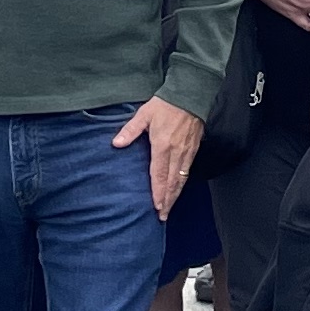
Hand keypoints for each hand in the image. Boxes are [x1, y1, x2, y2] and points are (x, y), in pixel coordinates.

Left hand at [117, 96, 201, 217]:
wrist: (191, 94)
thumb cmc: (166, 104)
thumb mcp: (144, 114)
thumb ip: (130, 130)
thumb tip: (116, 144)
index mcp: (162, 146)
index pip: (159, 174)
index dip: (158, 192)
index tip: (156, 206)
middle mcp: (176, 152)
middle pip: (172, 182)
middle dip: (167, 200)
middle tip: (163, 216)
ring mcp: (186, 152)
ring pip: (181, 179)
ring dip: (175, 195)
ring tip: (169, 208)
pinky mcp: (194, 149)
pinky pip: (188, 171)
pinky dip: (182, 183)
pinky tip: (178, 188)